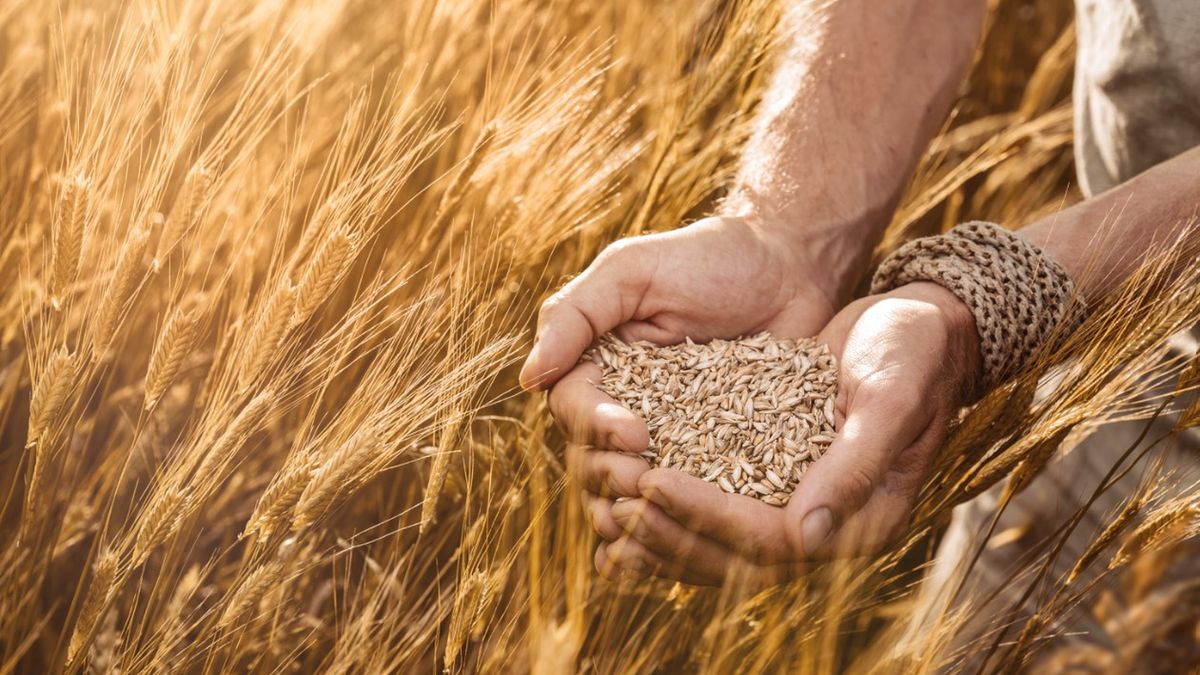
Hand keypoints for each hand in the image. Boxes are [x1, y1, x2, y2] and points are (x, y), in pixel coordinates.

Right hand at [518, 216, 848, 567]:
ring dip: (639, 510)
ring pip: (634, 488)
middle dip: (615, 476)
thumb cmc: (705, 257)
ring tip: (661, 519)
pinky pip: (690, 492)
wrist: (788, 263)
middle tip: (648, 481)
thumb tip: (527, 378)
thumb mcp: (631, 271)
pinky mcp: (718, 453)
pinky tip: (689, 543)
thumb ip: (574, 316)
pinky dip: (682, 519)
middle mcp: (626, 404)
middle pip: (596, 459)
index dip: (597, 431)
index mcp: (596, 366)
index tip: (637, 433)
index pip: (575, 411)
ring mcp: (672, 433)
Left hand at [600, 282, 981, 583]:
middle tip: (616, 505)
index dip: (708, 516)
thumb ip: (853, 465)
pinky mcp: (775, 480)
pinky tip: (627, 500)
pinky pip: (718, 512)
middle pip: (736, 556)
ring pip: (720, 545)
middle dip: (673, 533)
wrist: (916, 325)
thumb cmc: (910, 351)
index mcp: (863, 517)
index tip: (654, 483)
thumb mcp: (888, 397)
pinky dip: (673, 513)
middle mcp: (827, 524)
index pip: (770, 540)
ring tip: (608, 512)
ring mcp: (799, 506)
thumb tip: (805, 535)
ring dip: (664, 534)